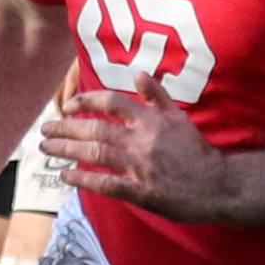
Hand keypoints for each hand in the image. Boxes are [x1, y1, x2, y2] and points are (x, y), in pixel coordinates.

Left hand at [43, 81, 236, 219]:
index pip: (111, 102)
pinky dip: (83, 178)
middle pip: (95, 128)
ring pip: (95, 153)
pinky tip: (66, 174)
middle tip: (45, 129)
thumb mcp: (180, 117)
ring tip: (46, 148)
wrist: (219, 184)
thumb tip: (138, 73)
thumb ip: (157, 96)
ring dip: (66, 149)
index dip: (85, 101)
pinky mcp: (141, 191)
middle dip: (65, 127)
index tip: (67, 105)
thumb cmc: (197, 151)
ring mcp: (140, 166)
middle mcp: (142, 140)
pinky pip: (106, 183)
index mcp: (151, 120)